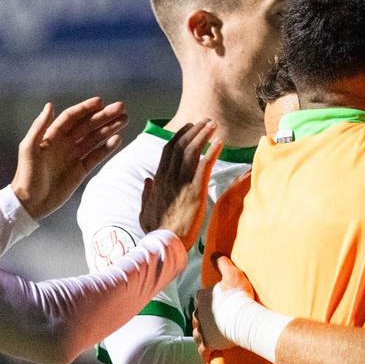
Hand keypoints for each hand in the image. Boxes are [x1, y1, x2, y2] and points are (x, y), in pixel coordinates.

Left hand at [11, 97, 127, 219]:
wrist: (31, 202)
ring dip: (109, 128)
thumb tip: (50, 105)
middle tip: (121, 108)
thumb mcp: (29, 149)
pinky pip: (97, 155)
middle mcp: (66, 142)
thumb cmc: (27, 174)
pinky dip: (108, 147)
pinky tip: (118, 139)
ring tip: (125, 120)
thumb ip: (39, 127)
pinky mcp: (82, 169)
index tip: (101, 101)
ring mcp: (75, 155)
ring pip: (95, 138)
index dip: (86, 108)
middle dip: (104, 116)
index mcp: (52, 135)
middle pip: (88, 125)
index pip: (72, 117)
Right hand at [139, 119, 219, 249]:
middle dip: (194, 130)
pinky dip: (212, 152)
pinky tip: (220, 143)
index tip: (188, 127)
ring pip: (192, 151)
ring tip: (213, 125)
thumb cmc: (155, 229)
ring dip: (203, 135)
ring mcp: (182, 182)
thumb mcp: (144, 209)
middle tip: (206, 121)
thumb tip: (147, 180)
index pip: (168, 150)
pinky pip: (205, 166)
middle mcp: (169, 177)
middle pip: (181, 145)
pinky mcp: (195, 191)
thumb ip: (146, 193)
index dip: (179, 135)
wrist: (165, 242)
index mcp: (159, 179)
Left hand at [194, 257, 253, 357]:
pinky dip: (204, 352)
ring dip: (202, 333)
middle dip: (204, 316)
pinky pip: (203, 349)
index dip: (209, 298)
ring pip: (197, 331)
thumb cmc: (238, 295)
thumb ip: (222, 262)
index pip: (201, 297)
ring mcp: (202, 329)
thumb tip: (214, 253)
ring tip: (209, 335)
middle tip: (216, 319)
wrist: (242, 318)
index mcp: (203, 297)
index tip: (217, 301)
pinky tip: (207, 354)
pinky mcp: (207, 343)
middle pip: (197, 314)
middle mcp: (198, 313)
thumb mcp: (232, 274)